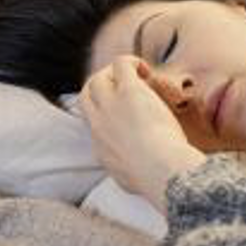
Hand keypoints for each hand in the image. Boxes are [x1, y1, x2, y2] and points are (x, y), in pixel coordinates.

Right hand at [80, 55, 204, 212]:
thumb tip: (133, 177)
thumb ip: (127, 174)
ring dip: (114, 73)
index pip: (93, 122)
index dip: (105, 113)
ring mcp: (110, 105)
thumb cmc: (153, 179)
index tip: (123, 113)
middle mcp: (99, 123)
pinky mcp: (129, 91)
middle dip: (101, 87)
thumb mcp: (130, 182)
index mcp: (100, 146)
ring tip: (136, 76)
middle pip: (86, 95)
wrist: (159, 169)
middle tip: (124, 88)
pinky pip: (120, 64)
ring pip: (97, 78)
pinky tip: (145, 70)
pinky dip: (130, 62)